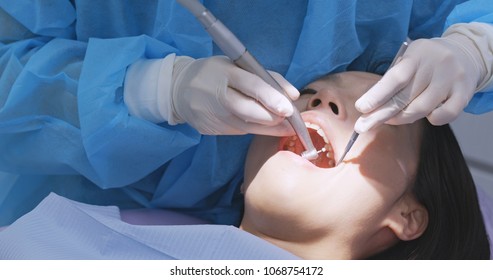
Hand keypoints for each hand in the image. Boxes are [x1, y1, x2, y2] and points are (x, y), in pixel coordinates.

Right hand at [170, 55, 298, 134]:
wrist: (178, 89)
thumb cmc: (216, 74)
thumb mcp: (237, 66)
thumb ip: (266, 77)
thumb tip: (293, 96)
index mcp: (225, 72)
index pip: (251, 85)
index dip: (272, 98)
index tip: (289, 108)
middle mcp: (217, 95)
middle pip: (249, 111)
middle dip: (273, 118)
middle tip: (291, 121)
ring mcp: (212, 115)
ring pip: (247, 126)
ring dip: (269, 128)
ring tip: (284, 126)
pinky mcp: (210, 129)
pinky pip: (238, 131)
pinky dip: (253, 128)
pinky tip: (262, 126)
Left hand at [354, 33, 484, 132]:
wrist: (466, 53)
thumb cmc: (426, 61)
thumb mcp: (409, 60)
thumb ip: (393, 79)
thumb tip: (369, 107)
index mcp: (418, 54)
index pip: (395, 78)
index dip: (377, 95)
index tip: (361, 108)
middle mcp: (437, 65)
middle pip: (405, 97)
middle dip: (380, 115)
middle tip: (362, 126)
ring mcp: (452, 79)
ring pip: (421, 109)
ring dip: (402, 118)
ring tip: (391, 119)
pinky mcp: (464, 93)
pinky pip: (444, 116)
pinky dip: (431, 119)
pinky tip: (426, 114)